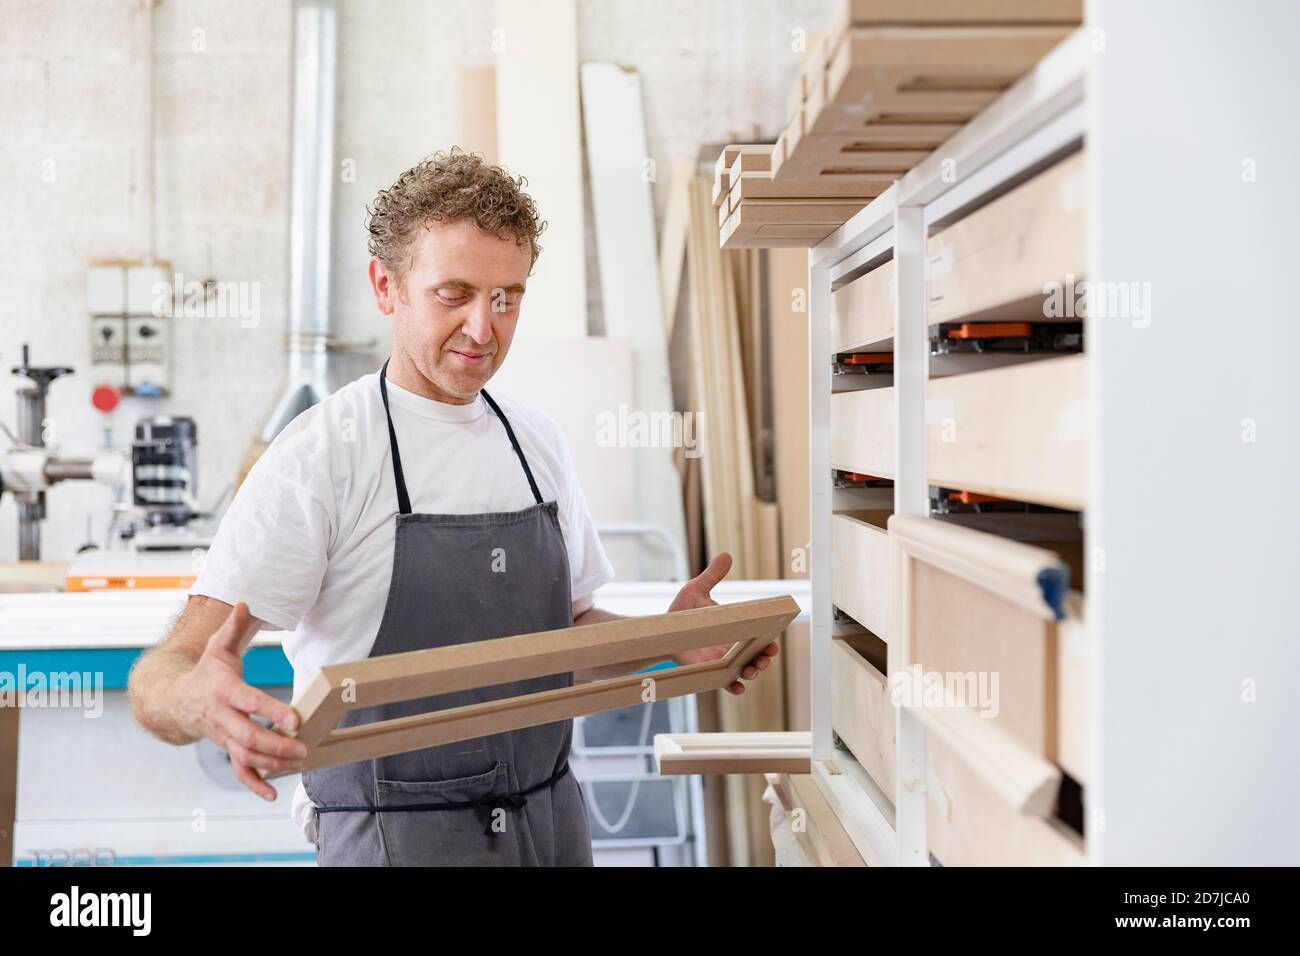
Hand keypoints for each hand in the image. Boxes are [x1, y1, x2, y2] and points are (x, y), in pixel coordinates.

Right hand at [171, 602, 306, 799]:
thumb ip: (234, 627)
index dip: (272, 712)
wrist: (175, 701)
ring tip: (299, 763)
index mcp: (224, 691)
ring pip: (246, 755)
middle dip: (276, 744)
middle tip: (304, 747)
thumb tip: (245, 603)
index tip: (294, 719)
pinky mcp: (226, 748)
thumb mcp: (218, 647)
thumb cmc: (207, 672)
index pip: (250, 702)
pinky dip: (254, 783)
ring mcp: (224, 736)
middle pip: (249, 735)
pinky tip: (272, 794)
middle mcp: (223, 717)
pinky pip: (239, 770)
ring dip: (272, 763)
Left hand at [670, 553, 779, 694]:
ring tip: (753, 670)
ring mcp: (721, 661)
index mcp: (735, 629)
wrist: (660, 629)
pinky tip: (738, 686)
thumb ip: (712, 575)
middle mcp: (731, 647)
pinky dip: (734, 687)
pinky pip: (724, 683)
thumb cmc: (681, 611)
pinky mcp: (708, 671)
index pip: (758, 636)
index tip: (773, 641)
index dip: (769, 641)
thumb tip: (726, 555)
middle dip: (764, 659)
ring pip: (744, 671)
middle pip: (755, 656)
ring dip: (753, 672)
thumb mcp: (696, 590)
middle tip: (766, 656)